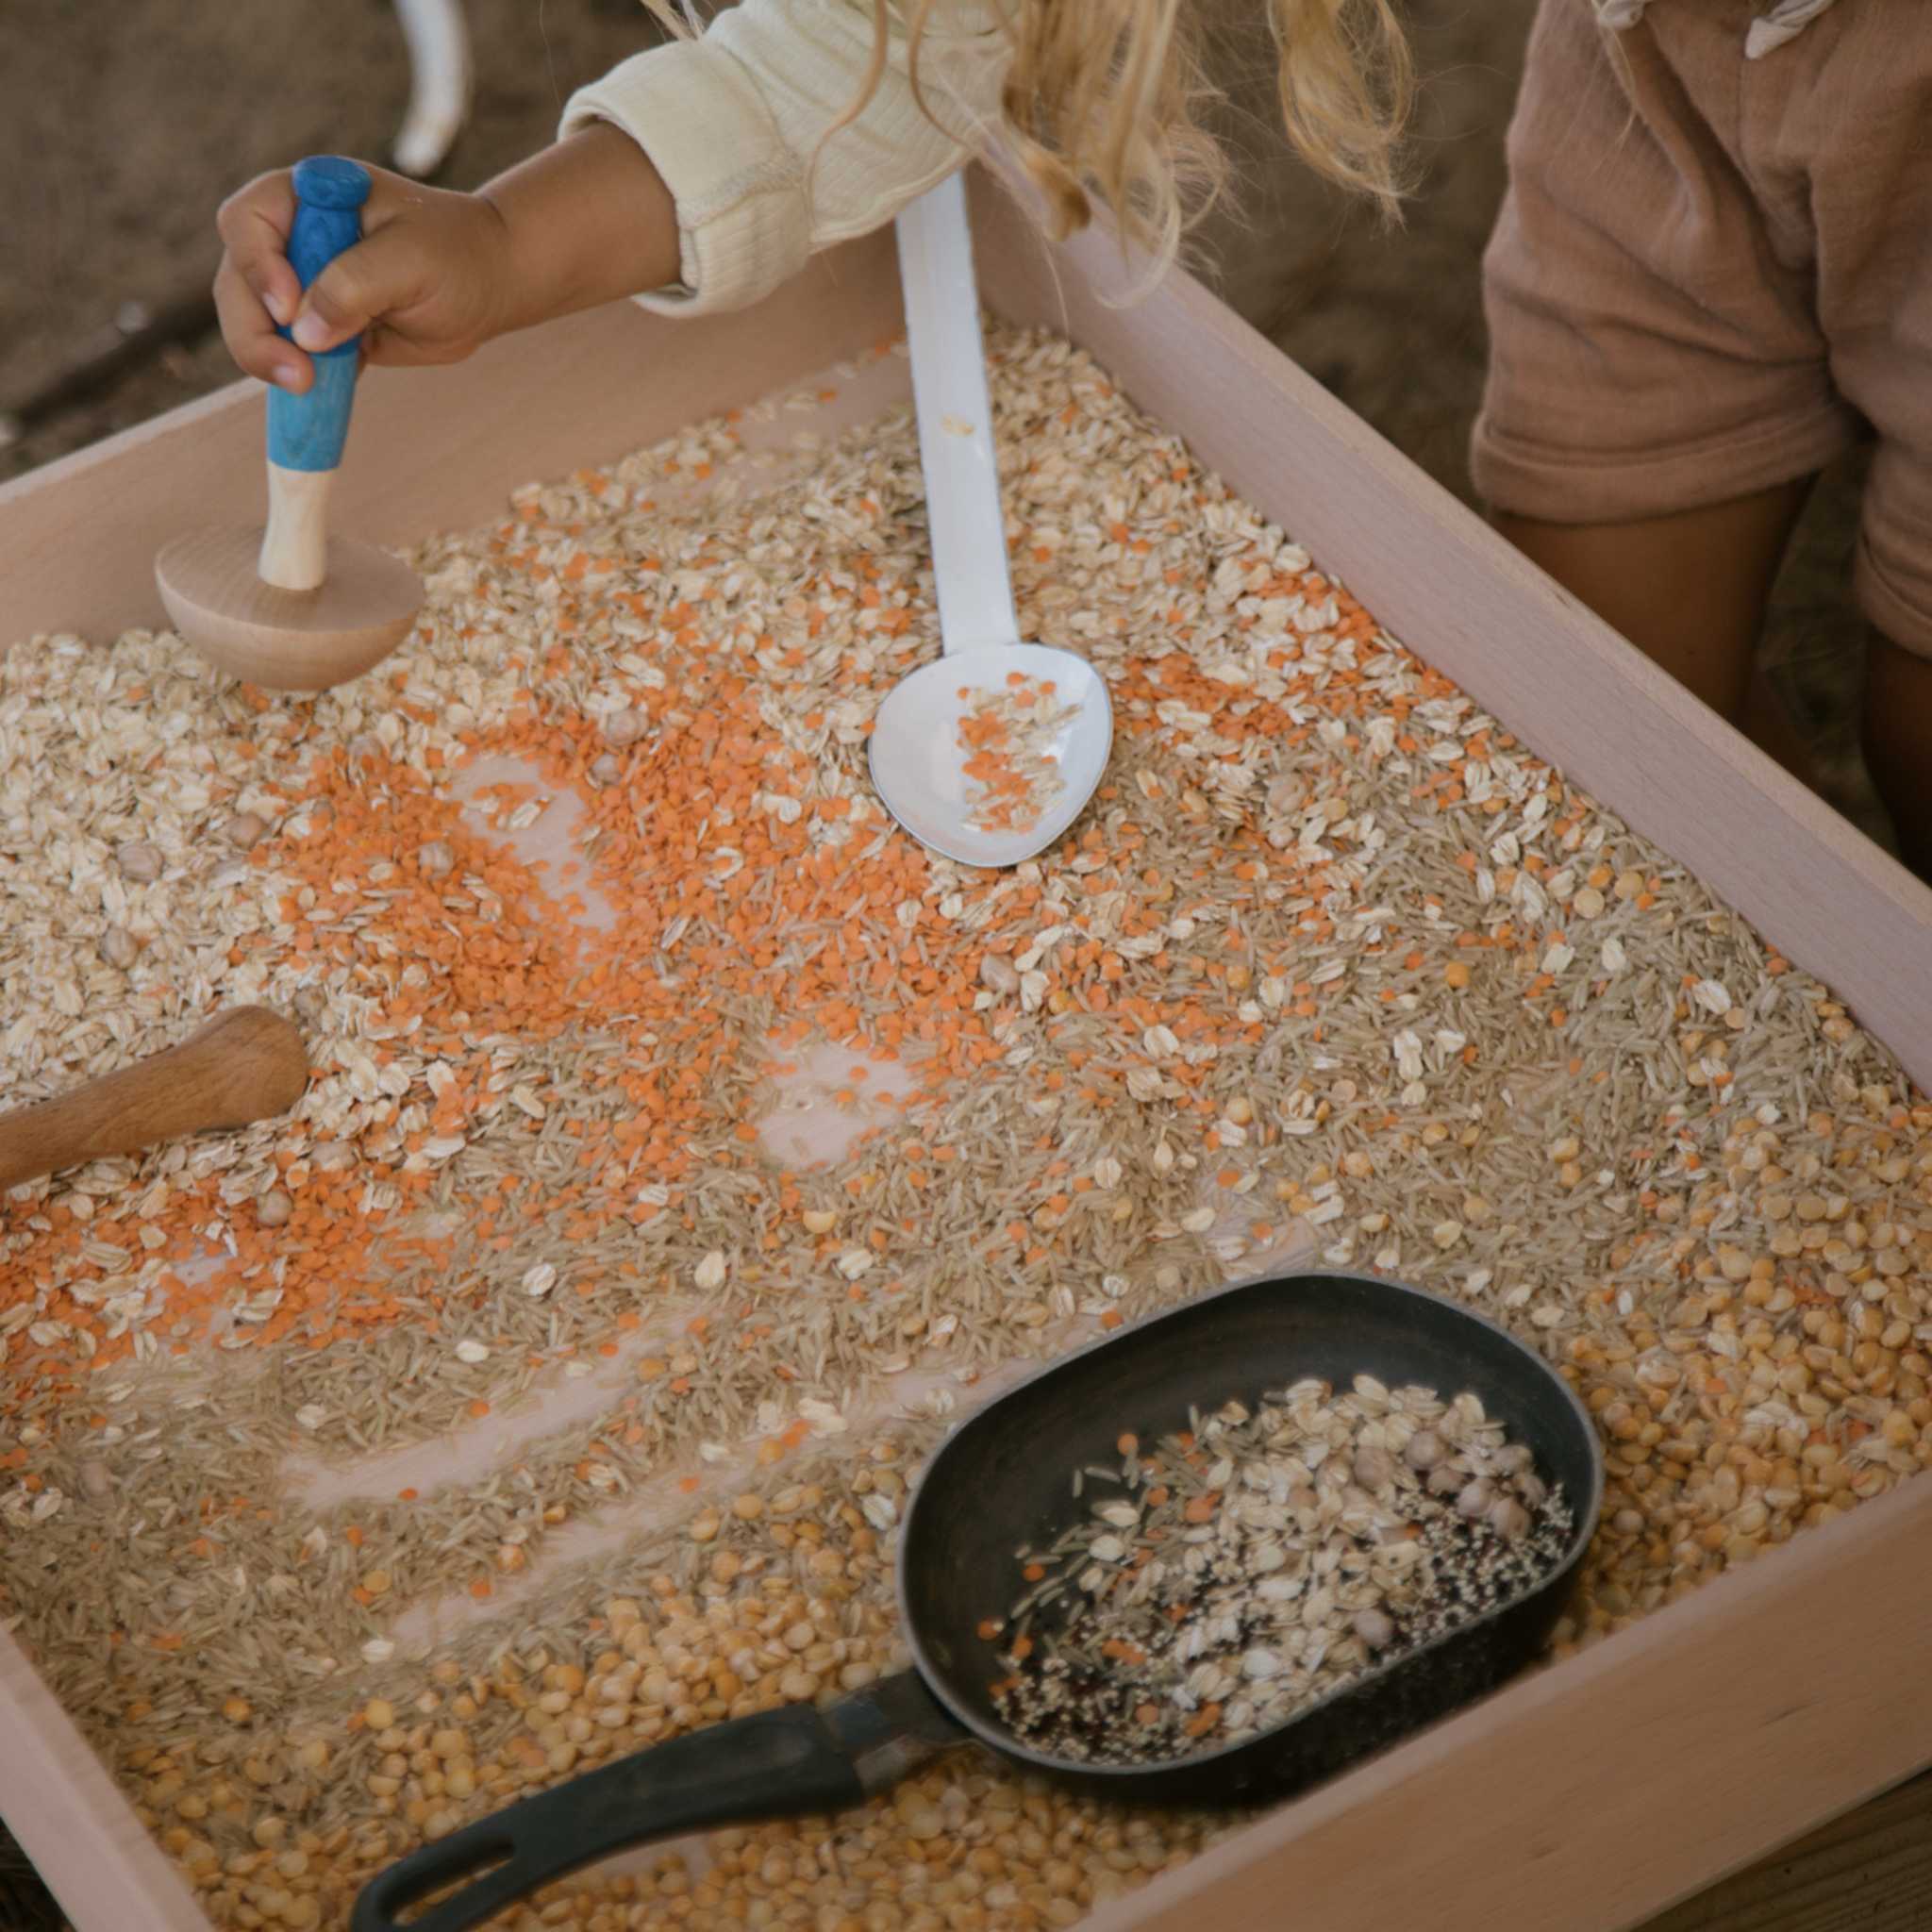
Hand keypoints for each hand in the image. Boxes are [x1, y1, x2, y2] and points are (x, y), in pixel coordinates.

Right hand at [213, 128, 681, 395]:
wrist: (491, 284)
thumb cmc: (457, 255)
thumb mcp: (411, 260)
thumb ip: (355, 286)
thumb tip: (302, 331)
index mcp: (310, 197)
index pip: (248, 221)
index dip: (257, 266)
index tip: (290, 307)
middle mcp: (296, 237)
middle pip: (239, 281)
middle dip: (255, 329)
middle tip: (292, 373)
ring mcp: (304, 283)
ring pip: (256, 323)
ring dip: (270, 358)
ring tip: (306, 386)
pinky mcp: (321, 327)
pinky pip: (291, 354)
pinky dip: (296, 376)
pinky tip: (316, 394)